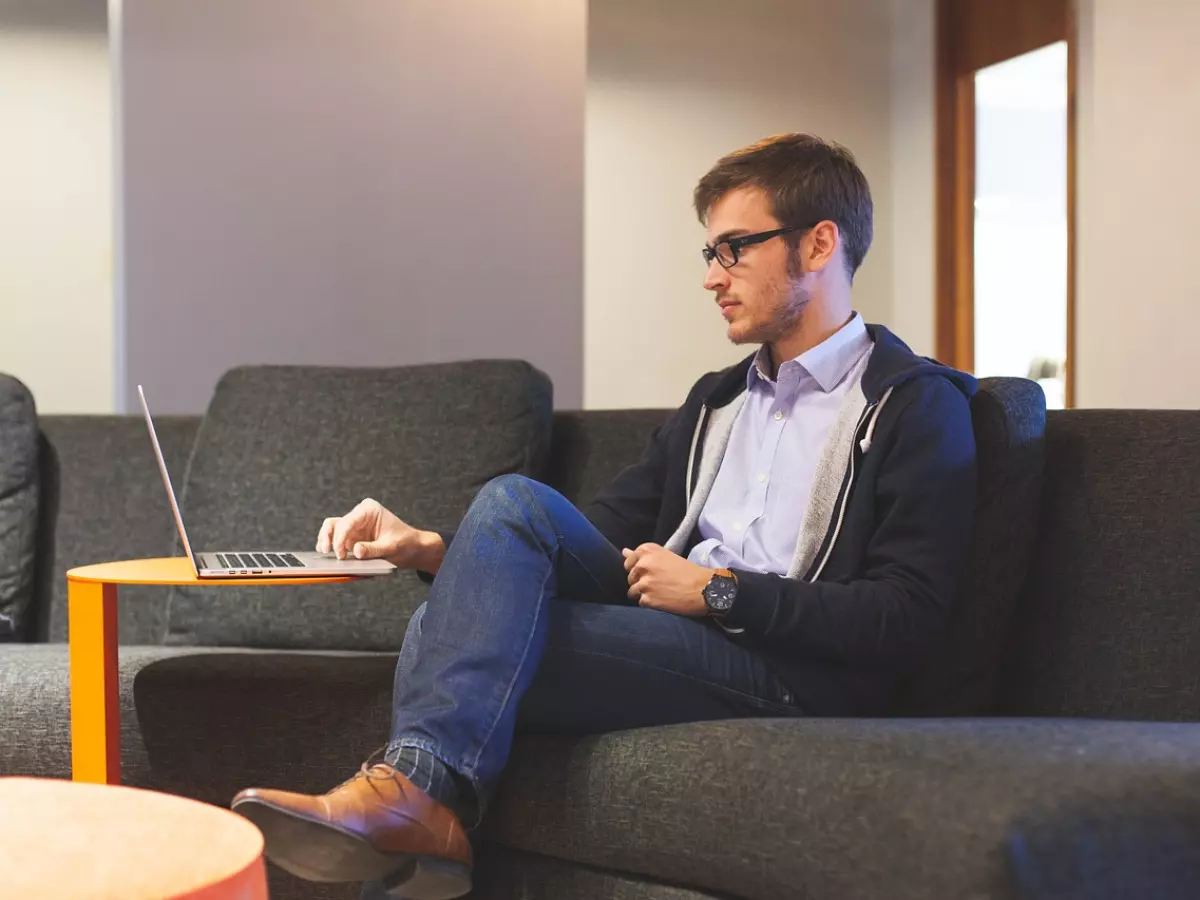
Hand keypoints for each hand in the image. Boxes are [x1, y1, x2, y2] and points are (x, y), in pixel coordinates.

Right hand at [316, 498, 443, 571]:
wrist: (413, 548)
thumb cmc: (406, 543)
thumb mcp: (392, 547)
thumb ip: (373, 549)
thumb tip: (355, 551)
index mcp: (369, 510)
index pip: (348, 522)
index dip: (340, 538)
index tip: (340, 554)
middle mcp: (359, 515)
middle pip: (336, 524)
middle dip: (330, 538)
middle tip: (326, 552)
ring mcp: (355, 527)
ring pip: (332, 530)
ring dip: (326, 540)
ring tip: (323, 552)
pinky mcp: (353, 538)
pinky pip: (337, 540)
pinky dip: (332, 547)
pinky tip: (329, 555)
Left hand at [622, 543, 712, 616]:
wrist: (704, 588)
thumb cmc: (688, 571)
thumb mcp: (665, 556)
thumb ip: (643, 555)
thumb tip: (624, 551)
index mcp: (647, 551)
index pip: (629, 561)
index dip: (638, 569)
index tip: (650, 572)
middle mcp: (643, 565)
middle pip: (630, 577)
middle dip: (641, 582)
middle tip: (659, 584)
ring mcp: (644, 583)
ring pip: (632, 591)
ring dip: (644, 594)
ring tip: (660, 593)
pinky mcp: (647, 599)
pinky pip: (641, 603)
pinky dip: (650, 604)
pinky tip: (662, 601)